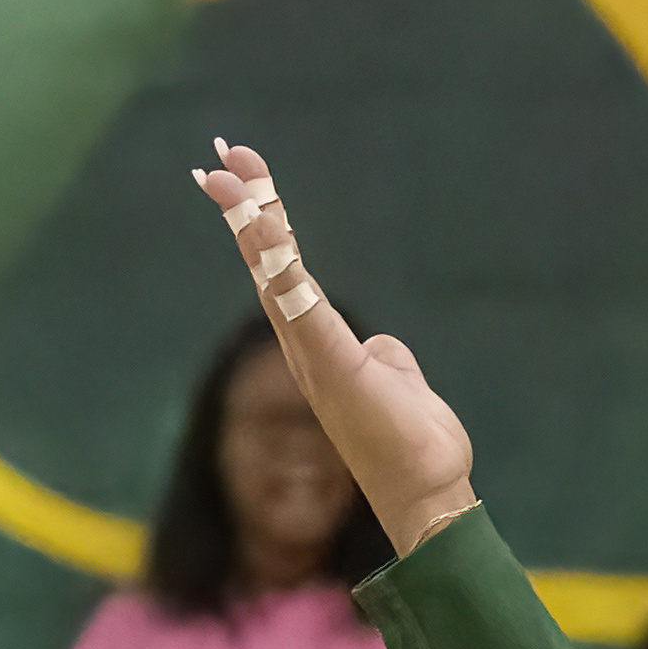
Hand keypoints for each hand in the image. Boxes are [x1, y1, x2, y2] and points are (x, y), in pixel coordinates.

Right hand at [190, 139, 478, 548]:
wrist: (426, 491)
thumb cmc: (412, 445)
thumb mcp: (397, 383)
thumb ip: (383, 358)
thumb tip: (382, 352)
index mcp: (317, 346)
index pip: (281, 271)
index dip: (260, 223)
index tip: (240, 177)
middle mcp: (305, 348)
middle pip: (267, 262)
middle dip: (245, 207)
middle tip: (221, 156)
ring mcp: (316, 357)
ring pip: (277, 276)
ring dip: (254, 223)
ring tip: (233, 176)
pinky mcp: (336, 366)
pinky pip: (304, 306)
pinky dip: (281, 267)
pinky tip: (267, 227)